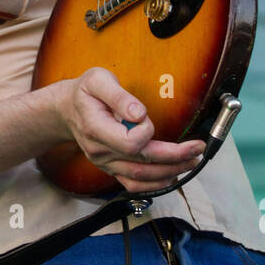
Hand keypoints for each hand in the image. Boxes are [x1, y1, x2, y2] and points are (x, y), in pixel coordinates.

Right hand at [52, 67, 204, 193]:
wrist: (66, 110)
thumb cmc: (85, 92)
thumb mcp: (97, 80)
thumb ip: (118, 95)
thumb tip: (139, 114)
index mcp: (96, 129)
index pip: (129, 143)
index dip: (146, 132)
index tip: (146, 117)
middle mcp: (100, 152)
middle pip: (141, 163)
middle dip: (174, 157)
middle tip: (198, 148)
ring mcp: (105, 163)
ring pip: (141, 177)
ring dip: (171, 171)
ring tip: (193, 160)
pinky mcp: (111, 168)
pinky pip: (134, 184)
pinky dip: (156, 183)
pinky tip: (173, 175)